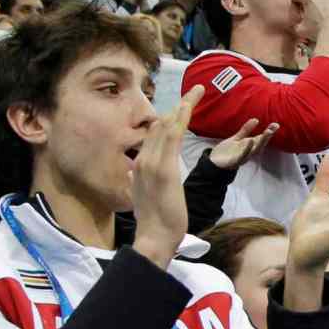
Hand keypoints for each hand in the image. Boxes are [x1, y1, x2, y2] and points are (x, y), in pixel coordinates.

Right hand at [131, 85, 202, 267]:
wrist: (153, 237)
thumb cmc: (153, 221)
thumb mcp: (142, 196)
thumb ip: (137, 181)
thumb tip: (131, 172)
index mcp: (139, 165)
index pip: (153, 134)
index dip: (167, 118)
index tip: (179, 107)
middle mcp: (143, 159)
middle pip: (160, 125)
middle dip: (179, 107)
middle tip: (195, 92)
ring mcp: (152, 163)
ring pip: (167, 126)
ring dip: (183, 106)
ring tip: (197, 91)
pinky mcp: (164, 169)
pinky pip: (172, 137)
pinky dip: (181, 119)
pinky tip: (188, 106)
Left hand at [208, 118, 278, 171]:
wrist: (214, 163)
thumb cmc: (227, 151)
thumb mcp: (237, 138)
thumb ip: (246, 130)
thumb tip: (256, 119)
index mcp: (249, 146)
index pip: (261, 138)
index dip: (269, 132)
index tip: (276, 124)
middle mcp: (248, 152)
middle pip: (260, 144)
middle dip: (267, 136)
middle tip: (273, 128)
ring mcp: (243, 157)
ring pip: (254, 150)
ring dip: (261, 142)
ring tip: (267, 132)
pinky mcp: (235, 161)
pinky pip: (243, 155)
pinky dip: (247, 149)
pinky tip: (250, 141)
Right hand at [297, 0, 328, 42]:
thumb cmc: (317, 32)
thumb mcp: (300, 30)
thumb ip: (295, 25)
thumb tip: (294, 25)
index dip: (296, 3)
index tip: (297, 8)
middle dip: (312, 4)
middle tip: (311, 14)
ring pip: (327, 0)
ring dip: (325, 6)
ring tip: (324, 18)